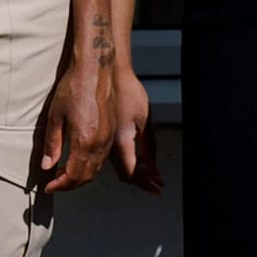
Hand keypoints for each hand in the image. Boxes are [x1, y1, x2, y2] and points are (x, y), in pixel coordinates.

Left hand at [40, 61, 113, 192]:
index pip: (72, 176)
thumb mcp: (55, 115)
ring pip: (95, 169)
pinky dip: (90, 165)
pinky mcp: (111, 131)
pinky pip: (102, 157)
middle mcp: (99, 143)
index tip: (48, 186)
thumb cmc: (74, 87)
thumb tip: (47, 166)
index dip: (59, 186)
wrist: (95, 68)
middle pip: (85, 176)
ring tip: (64, 173)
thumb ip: (52, 144)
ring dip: (80, 176)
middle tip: (55, 182)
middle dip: (69, 184)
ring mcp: (107, 138)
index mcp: (84, 141)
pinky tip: (79, 159)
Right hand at [109, 65, 161, 193]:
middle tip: (156, 182)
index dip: (144, 182)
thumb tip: (152, 165)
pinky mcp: (101, 131)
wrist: (105, 69)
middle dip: (142, 179)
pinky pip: (113, 153)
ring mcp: (102, 138)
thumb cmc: (125, 88)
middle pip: (124, 172)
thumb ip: (149, 144)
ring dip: (135, 170)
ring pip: (118, 164)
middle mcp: (107, 144)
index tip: (156, 187)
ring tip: (150, 171)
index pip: (130, 173)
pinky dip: (127, 158)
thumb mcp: (145, 117)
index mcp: (119, 141)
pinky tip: (137, 155)